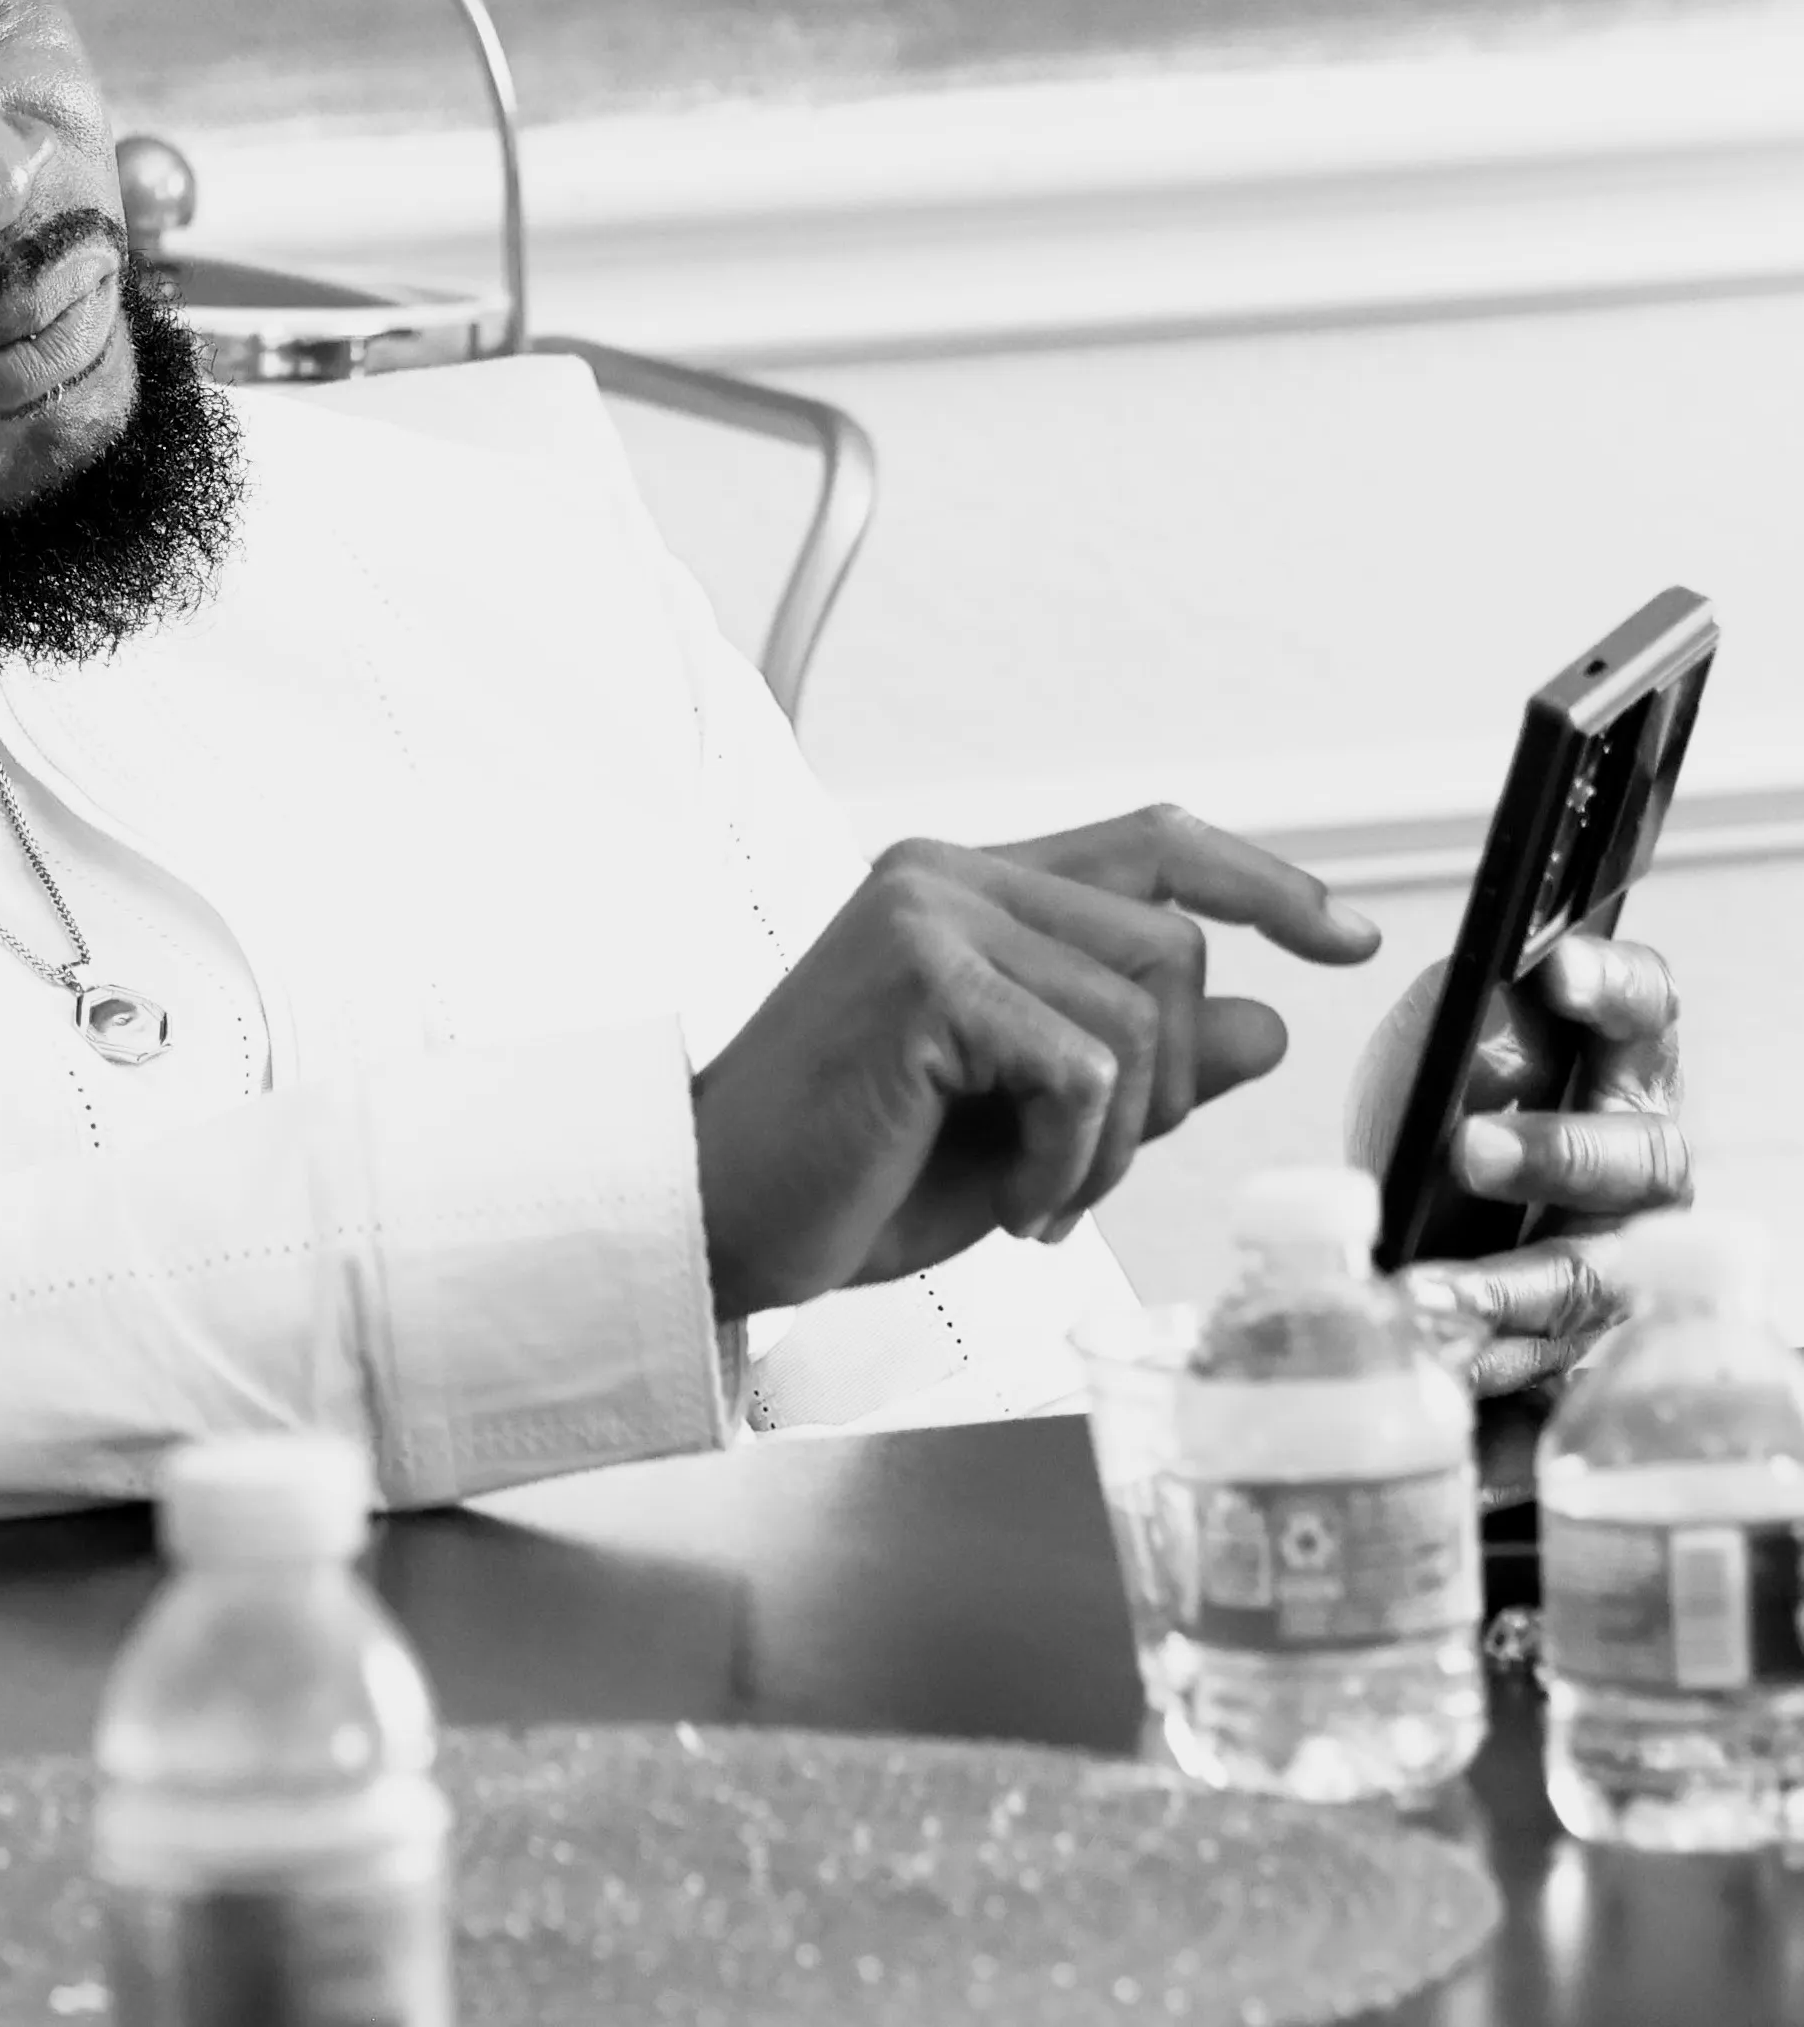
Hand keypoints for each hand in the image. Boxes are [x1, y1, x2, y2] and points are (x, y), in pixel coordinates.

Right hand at [693, 805, 1380, 1316]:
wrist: (720, 1217)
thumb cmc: (849, 1172)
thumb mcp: (1026, 1120)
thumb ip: (1138, 1062)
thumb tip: (1263, 1022)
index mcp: (966, 892)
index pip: (1151, 844)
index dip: (1263, 882)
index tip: (1341, 939)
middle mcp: (946, 877)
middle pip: (1170, 944)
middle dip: (1167, 1084)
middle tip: (1082, 1171)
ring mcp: (930, 914)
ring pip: (1141, 1009)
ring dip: (1116, 1140)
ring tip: (1038, 1195)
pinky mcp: (922, 975)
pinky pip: (1085, 1065)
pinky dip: (1075, 1160)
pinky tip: (1017, 1203)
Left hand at [1348, 932, 1688, 1397]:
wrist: (1411, 1214)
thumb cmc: (1444, 1112)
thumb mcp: (1430, 1048)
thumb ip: (1456, 1025)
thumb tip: (1479, 1022)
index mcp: (1617, 1063)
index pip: (1645, 1008)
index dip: (1615, 986)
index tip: (1561, 970)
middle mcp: (1639, 1156)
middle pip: (1644, 1154)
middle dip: (1559, 1153)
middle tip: (1468, 1146)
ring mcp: (1619, 1250)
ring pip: (1597, 1270)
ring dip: (1510, 1282)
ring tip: (1428, 1288)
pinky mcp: (1579, 1330)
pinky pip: (1545, 1351)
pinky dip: (1482, 1353)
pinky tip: (1428, 1345)